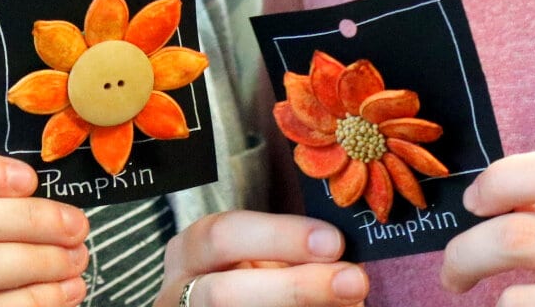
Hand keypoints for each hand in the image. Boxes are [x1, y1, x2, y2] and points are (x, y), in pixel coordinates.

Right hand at [156, 209, 368, 306]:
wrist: (234, 301)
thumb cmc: (252, 281)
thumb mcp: (262, 259)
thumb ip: (294, 256)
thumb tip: (349, 264)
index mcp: (191, 252)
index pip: (223, 234)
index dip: (280, 236)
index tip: (334, 242)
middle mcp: (179, 294)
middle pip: (223, 294)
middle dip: (294, 288)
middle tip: (355, 281)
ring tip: (352, 306)